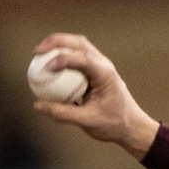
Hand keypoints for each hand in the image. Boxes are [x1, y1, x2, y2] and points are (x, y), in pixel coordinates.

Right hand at [28, 33, 159, 158]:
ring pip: (77, 45)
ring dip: (58, 45)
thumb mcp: (88, 121)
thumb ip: (62, 113)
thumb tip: (37, 105)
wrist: (132, 126)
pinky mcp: (95, 70)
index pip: (82, 59)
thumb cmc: (113, 125)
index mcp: (105, 74)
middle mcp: (103, 64)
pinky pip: (76, 58)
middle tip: (36, 52)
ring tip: (39, 53)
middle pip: (77, 42)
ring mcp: (100, 65)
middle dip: (55, 42)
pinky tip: (48, 66)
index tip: (45, 69)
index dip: (61, 60)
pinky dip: (62, 57)